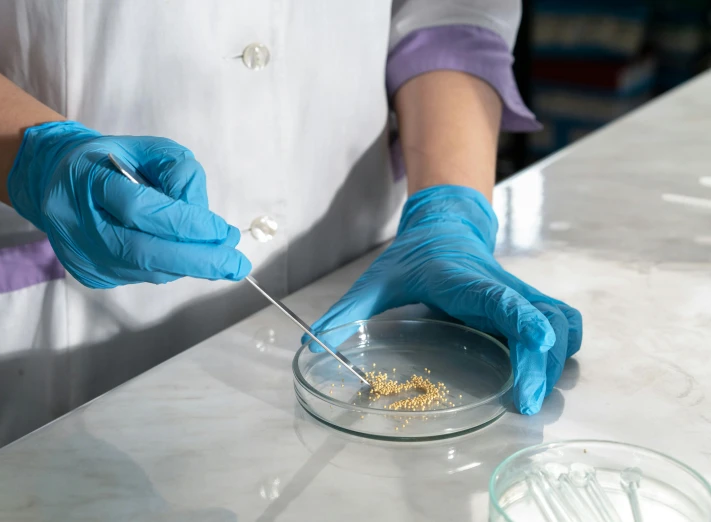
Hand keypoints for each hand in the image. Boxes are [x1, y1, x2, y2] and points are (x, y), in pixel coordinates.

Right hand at [7, 121, 250, 287]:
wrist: (56, 180)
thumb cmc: (110, 160)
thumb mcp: (147, 149)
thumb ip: (178, 174)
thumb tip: (205, 218)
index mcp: (86, 179)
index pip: (141, 209)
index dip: (187, 224)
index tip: (225, 233)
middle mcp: (79, 223)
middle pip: (144, 251)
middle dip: (198, 260)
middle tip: (236, 264)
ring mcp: (82, 254)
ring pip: (146, 270)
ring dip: (188, 265)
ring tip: (220, 258)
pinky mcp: (89, 273)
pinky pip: (140, 276)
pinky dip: (169, 267)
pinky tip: (185, 257)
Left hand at [305, 186, 581, 414]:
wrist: (444, 227)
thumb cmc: (410, 258)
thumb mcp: (374, 283)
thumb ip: (344, 312)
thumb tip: (311, 344)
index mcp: (458, 279)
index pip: (496, 296)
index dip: (520, 318)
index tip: (538, 342)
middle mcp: (495, 285)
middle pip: (536, 317)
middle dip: (540, 359)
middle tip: (526, 401)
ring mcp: (516, 294)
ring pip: (557, 318)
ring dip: (556, 354)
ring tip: (535, 392)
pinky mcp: (525, 303)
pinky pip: (559, 321)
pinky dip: (563, 343)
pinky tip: (547, 369)